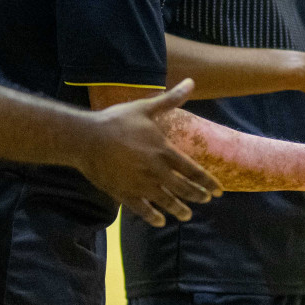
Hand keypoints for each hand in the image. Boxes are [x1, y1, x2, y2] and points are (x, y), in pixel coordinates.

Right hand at [77, 79, 223, 227]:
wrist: (85, 138)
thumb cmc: (116, 121)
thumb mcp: (145, 108)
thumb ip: (171, 99)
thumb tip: (191, 82)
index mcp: (163, 151)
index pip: (193, 170)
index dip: (207, 182)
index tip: (218, 190)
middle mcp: (156, 171)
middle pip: (183, 188)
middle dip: (197, 195)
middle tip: (206, 200)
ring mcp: (140, 184)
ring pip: (166, 201)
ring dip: (179, 209)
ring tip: (187, 215)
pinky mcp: (124, 193)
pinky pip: (142, 209)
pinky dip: (152, 216)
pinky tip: (159, 221)